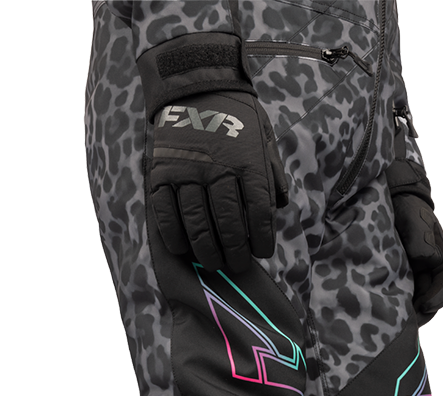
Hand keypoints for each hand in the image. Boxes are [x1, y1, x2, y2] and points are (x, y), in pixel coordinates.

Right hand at [147, 91, 288, 273]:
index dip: (263, 239)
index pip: (259, 212)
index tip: (263, 252)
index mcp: (247, 161)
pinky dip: (175, 237)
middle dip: (236, 252)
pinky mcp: (161, 173)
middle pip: (229, 225)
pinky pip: (166, 214)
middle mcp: (217, 169)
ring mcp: (186, 172)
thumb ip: (273, 171)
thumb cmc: (235, 114)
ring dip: (207, 251)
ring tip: (214, 264)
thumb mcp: (263, 135)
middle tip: (238, 266)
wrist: (194, 83)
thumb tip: (280, 205)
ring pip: (197, 225)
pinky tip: (184, 249)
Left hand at [391, 192, 442, 324]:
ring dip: (408, 313)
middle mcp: (429, 271)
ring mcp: (414, 277)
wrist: (391, 203)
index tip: (425, 305)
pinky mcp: (397, 279)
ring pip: (416, 302)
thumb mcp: (416, 218)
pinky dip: (395, 306)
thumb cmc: (407, 208)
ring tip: (394, 321)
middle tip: (406, 323)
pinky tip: (383, 311)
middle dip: (422, 313)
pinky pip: (399, 297)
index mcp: (441, 259)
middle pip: (431, 299)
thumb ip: (421, 237)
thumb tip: (425, 259)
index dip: (439, 297)